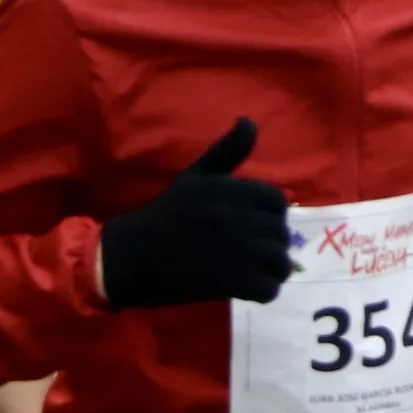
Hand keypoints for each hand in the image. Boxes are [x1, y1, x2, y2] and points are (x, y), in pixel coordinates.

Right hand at [98, 116, 291, 308]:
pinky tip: (249, 289)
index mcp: (228, 189)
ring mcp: (235, 250)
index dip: (270, 216)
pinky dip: (264, 292)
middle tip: (254, 255)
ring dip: (272, 271)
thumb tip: (249, 121)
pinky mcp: (230, 281)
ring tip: (256, 273)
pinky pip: (268, 289)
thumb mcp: (194, 176)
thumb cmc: (165, 216)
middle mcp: (235, 216)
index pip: (276, 201)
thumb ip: (226, 151)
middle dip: (271, 245)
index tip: (255, 227)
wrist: (131, 257)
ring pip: (279, 261)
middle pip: (281, 233)